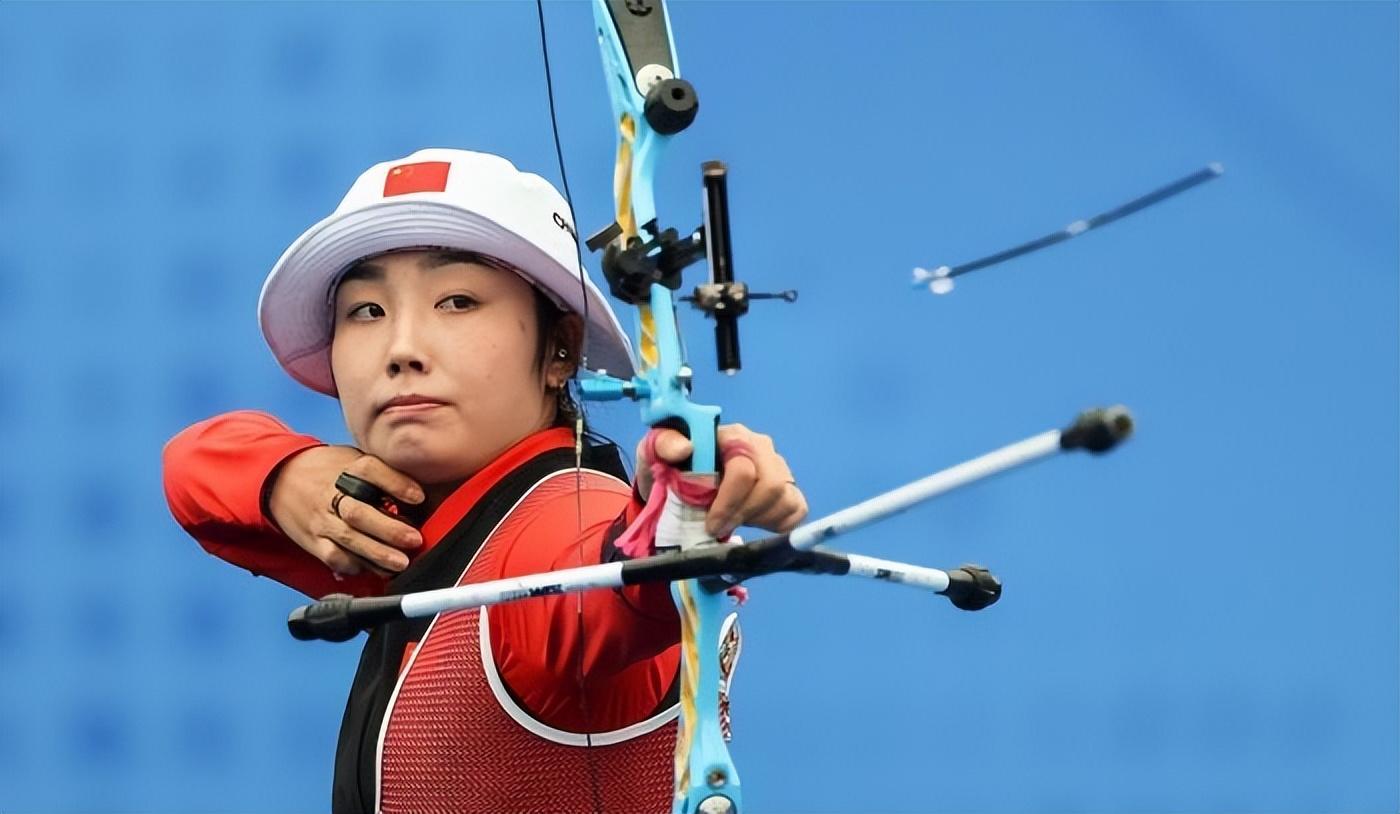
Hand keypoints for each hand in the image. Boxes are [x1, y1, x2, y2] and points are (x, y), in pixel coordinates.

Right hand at [267, 446, 424, 576]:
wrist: (279, 477)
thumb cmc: (329, 469)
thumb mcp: (353, 458)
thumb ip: (382, 471)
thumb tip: (424, 488)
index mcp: (347, 467)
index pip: (371, 470)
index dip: (396, 483)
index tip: (419, 497)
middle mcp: (332, 493)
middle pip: (359, 511)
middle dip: (388, 529)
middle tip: (414, 539)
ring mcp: (321, 519)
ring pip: (347, 538)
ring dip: (376, 553)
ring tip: (400, 563)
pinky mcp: (313, 540)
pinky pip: (332, 557)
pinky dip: (353, 565)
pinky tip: (372, 568)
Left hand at [636, 424, 807, 539]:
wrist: (677, 487)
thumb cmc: (670, 468)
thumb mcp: (655, 453)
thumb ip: (664, 444)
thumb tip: (685, 447)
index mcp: (732, 435)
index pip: (743, 469)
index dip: (729, 502)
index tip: (711, 524)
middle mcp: (761, 447)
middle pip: (770, 485)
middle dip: (743, 513)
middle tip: (719, 529)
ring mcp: (778, 468)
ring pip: (784, 498)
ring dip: (756, 519)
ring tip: (732, 523)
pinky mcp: (789, 489)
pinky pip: (797, 509)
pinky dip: (778, 523)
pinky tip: (753, 523)